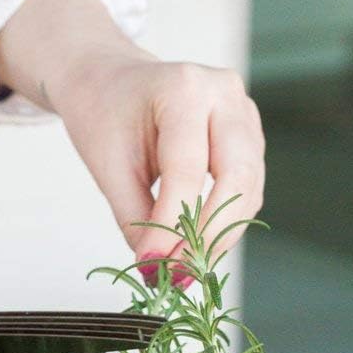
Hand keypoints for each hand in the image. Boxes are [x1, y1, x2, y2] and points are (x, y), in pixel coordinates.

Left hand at [0, 0, 265, 283]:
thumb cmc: (104, 114)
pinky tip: (198, 245)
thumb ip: (134, 216)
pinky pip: (248, 187)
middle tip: (181, 273)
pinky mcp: (249, 135)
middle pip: (236, 175)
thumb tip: (156, 268)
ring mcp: (244, 112)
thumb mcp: (107, 165)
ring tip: (185, 266)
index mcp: (184, 88)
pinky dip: (225, 221)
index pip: (186, 168)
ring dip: (221, 234)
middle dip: (210, 233)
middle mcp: (224, 93)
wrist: (110, 79)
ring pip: (249, 186)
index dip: (172, 222)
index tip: (154, 263)